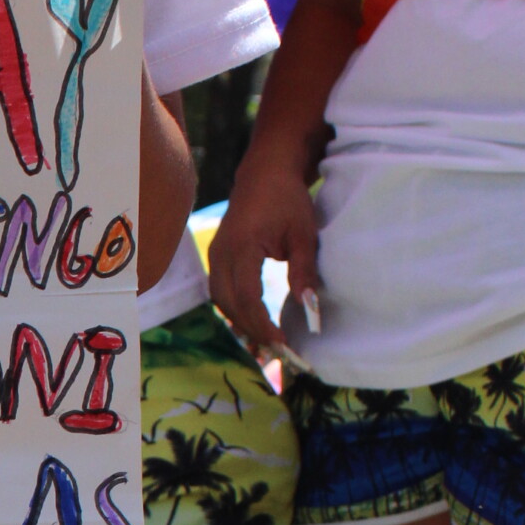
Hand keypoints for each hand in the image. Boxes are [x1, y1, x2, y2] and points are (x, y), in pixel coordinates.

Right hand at [206, 156, 321, 354]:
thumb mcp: (303, 234)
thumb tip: (309, 308)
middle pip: (228, 304)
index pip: (246, 296)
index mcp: (242, 245)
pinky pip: (220, 292)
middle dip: (251, 330)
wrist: (264, 173)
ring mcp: (215, 255)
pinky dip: (236, 310)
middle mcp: (221, 253)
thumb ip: (304, 271)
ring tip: (267, 341)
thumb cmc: (287, 200)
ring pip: (221, 301)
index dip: (262, 323)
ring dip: (242, 323)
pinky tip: (254, 323)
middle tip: (277, 350)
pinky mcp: (217, 257)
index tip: (282, 343)